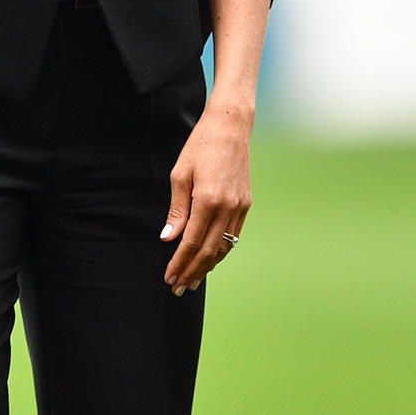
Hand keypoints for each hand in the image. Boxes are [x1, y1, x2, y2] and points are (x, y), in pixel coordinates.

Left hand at [160, 99, 251, 293]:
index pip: (193, 242)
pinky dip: (221, 251)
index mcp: (208, 200)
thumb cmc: (200, 146)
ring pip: (224, 247)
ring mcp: (240, 207)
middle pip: (209, 250)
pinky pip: (233, 235)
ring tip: (192, 281)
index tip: (169, 277)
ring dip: (207, 266)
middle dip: (192, 271)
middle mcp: (228, 207)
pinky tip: (209, 259)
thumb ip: (176, 210)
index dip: (180, 262)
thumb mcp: (180, 175)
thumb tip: (169, 239)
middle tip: (178, 287)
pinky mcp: (246, 204)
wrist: (230, 127)